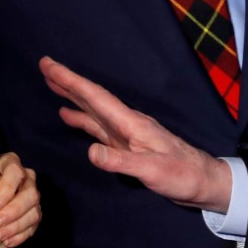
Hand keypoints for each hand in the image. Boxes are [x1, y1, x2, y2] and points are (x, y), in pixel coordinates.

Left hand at [0, 146, 40, 247]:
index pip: (11, 163)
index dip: (8, 182)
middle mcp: (8, 182)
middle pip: (29, 181)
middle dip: (17, 204)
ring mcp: (19, 200)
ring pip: (34, 201)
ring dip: (19, 219)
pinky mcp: (23, 219)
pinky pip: (35, 219)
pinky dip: (23, 231)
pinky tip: (6, 241)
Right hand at [39, 56, 231, 212]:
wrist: (203, 182)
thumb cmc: (182, 175)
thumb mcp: (153, 171)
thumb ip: (121, 161)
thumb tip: (89, 151)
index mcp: (131, 123)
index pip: (95, 97)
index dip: (71, 81)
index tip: (49, 65)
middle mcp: (126, 122)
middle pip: (92, 98)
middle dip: (68, 82)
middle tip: (44, 66)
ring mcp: (126, 133)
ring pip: (93, 110)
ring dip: (73, 97)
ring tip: (51, 86)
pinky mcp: (127, 145)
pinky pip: (98, 126)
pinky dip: (82, 119)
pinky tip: (71, 116)